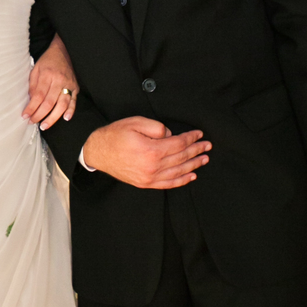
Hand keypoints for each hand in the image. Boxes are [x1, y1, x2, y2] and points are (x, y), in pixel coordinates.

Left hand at [25, 34, 78, 129]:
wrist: (63, 51)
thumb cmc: (47, 61)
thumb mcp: (36, 69)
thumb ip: (33, 85)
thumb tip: (31, 101)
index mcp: (47, 75)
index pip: (38, 96)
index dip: (31, 107)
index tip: (25, 116)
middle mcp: (59, 80)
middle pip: (49, 103)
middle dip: (40, 115)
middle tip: (32, 122)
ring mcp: (69, 84)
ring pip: (62, 105)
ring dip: (53, 117)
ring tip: (45, 125)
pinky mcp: (76, 87)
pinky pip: (74, 101)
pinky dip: (71, 111)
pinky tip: (65, 118)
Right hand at [82, 117, 210, 188]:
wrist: (98, 152)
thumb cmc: (115, 135)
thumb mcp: (135, 122)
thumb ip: (156, 127)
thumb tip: (171, 135)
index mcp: (151, 150)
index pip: (178, 144)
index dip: (191, 138)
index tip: (199, 134)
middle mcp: (152, 166)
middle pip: (181, 158)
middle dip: (196, 151)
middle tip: (208, 146)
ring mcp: (149, 177)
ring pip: (177, 172)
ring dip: (193, 165)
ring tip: (204, 159)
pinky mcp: (145, 183)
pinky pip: (168, 184)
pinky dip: (181, 181)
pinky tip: (191, 176)